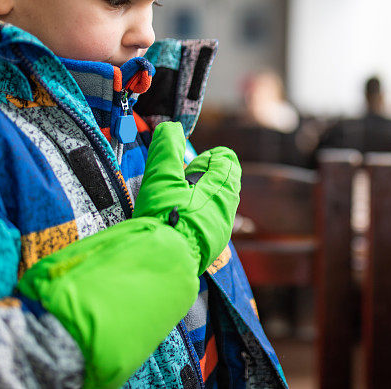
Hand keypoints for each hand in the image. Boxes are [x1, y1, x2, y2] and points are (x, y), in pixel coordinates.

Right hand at [134, 121, 239, 273]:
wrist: (166, 261)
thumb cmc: (166, 216)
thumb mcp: (162, 175)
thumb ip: (167, 148)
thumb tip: (170, 127)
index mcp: (223, 186)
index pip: (227, 159)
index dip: (208, 157)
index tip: (188, 166)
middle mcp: (229, 206)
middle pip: (225, 180)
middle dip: (205, 177)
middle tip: (181, 183)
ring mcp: (223, 227)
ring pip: (220, 202)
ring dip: (202, 197)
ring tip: (178, 202)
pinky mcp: (214, 245)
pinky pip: (213, 223)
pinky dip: (200, 217)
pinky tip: (182, 222)